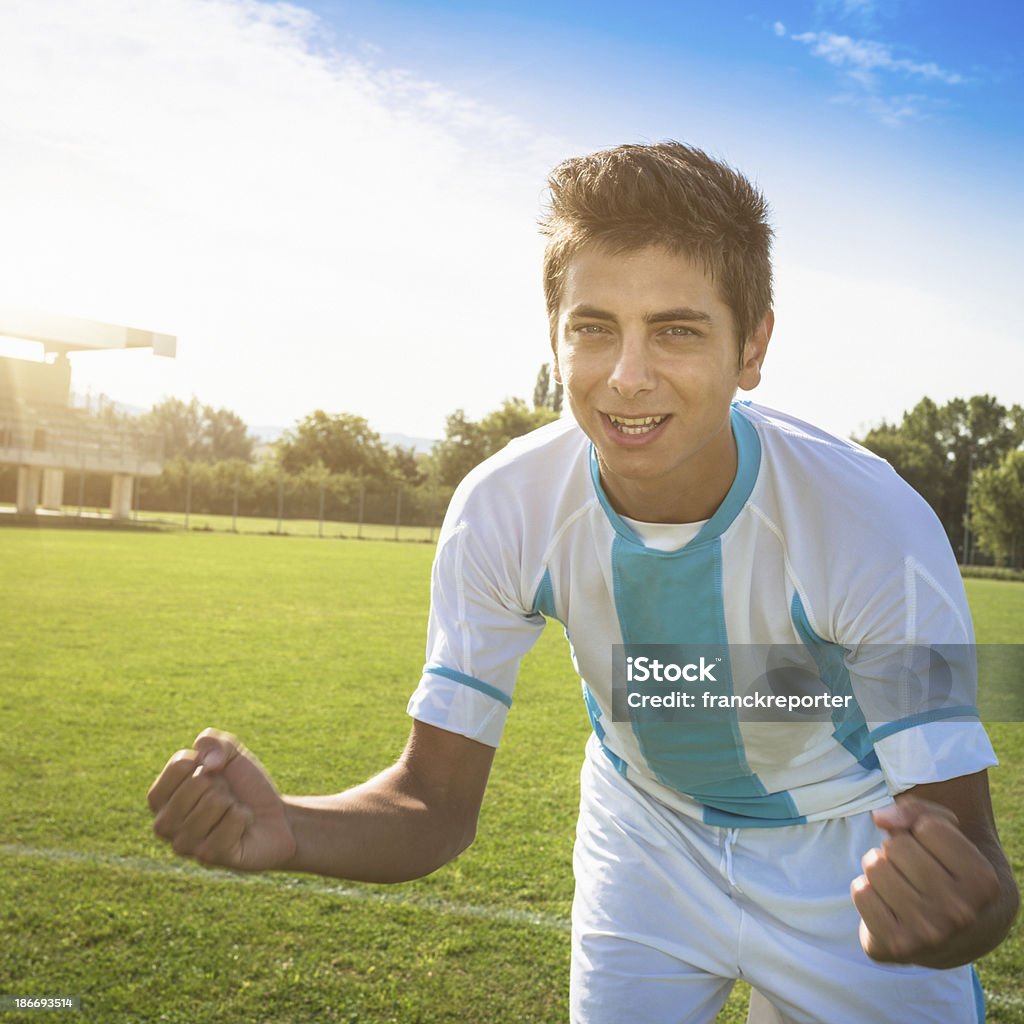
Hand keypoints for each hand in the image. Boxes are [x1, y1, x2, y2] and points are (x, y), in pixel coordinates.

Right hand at [147, 728, 296, 871]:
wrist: (275, 816)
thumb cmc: (244, 786)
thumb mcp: (230, 753)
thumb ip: (212, 742)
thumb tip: (207, 765)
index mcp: (161, 797)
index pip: (179, 765)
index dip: (206, 762)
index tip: (213, 775)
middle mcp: (163, 824)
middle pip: (197, 783)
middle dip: (222, 785)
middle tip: (226, 798)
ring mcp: (183, 844)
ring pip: (214, 802)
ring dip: (233, 803)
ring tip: (232, 813)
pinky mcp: (207, 857)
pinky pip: (232, 821)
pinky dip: (244, 817)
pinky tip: (241, 828)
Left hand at [851, 795, 1000, 964]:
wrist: (955, 933)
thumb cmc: (946, 869)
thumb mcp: (946, 832)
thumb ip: (916, 810)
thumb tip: (881, 818)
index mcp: (982, 881)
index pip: (928, 826)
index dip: (922, 831)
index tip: (935, 851)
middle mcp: (960, 911)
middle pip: (897, 844)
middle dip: (897, 849)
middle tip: (912, 869)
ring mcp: (929, 933)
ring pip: (874, 866)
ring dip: (880, 868)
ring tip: (899, 884)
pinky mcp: (897, 946)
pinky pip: (860, 891)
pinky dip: (867, 890)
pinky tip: (888, 904)